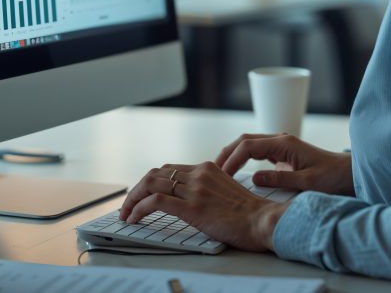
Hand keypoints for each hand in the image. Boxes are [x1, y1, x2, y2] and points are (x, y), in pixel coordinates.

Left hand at [118, 161, 289, 251]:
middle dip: (136, 189)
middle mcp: (199, 174)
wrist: (263, 221)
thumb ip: (208, 188)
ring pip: (151, 184)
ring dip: (132, 199)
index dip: (150, 182)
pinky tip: (134, 219)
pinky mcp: (192, 207)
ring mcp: (195, 189)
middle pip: (155, 174)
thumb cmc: (249, 214)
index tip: (142, 195)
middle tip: (128, 205)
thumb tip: (188, 199)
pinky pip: (155, 202)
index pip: (169, 169)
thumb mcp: (226, 191)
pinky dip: (139, 209)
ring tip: (126, 213)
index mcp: (207, 168)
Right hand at [215, 133, 353, 195]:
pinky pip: (256, 153)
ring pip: (249, 144)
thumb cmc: (332, 178)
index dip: (232, 159)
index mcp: (284, 143)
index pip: (248, 145)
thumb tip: (254, 179)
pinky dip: (242, 159)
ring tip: (219, 171)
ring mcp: (281, 146)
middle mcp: (280, 140)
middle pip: (244, 140)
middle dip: (227, 153)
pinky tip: (236, 172)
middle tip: (212, 171)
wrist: (349, 174)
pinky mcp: (282, 155)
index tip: (222, 175)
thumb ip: (280, 179)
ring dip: (233, 155)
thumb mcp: (307, 182)